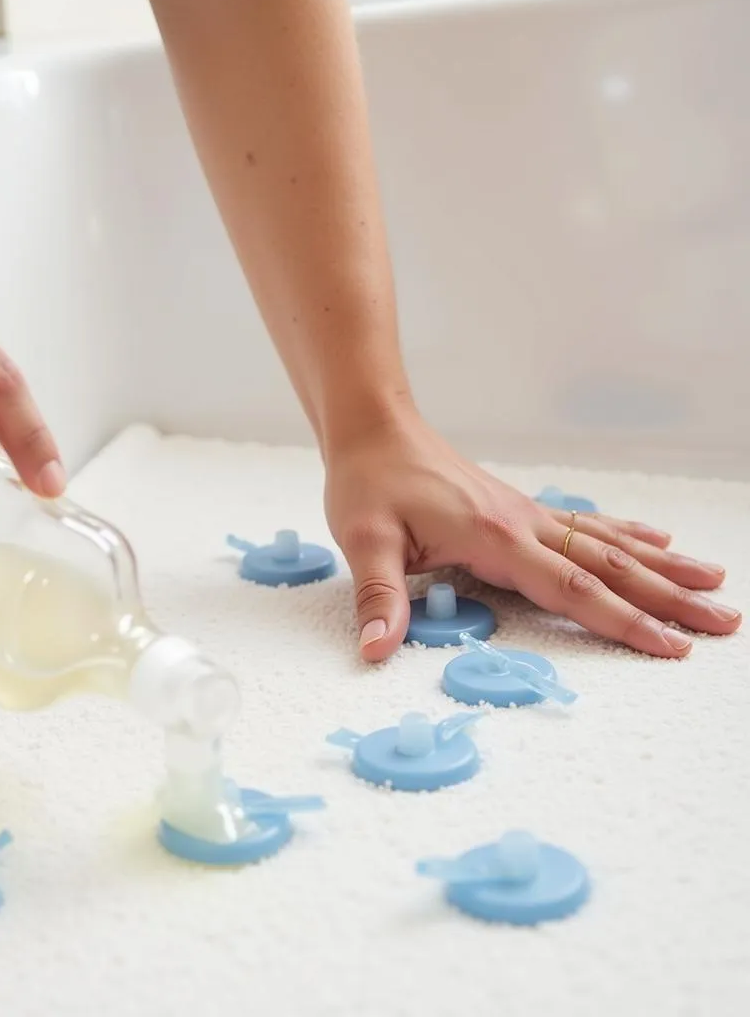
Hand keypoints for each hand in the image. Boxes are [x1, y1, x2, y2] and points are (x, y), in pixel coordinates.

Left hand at [324, 416, 741, 660]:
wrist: (376, 429)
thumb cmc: (370, 481)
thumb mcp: (364, 539)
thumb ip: (379, 595)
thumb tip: (376, 649)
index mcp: (494, 537)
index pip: (572, 588)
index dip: (623, 622)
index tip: (670, 647)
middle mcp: (522, 523)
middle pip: (609, 567)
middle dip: (667, 599)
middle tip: (724, 622)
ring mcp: (525, 513)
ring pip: (608, 543)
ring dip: (661, 566)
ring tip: (713, 583)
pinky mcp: (517, 508)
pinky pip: (586, 524)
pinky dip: (626, 534)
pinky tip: (656, 539)